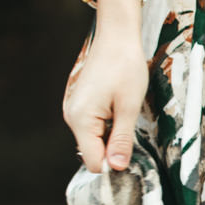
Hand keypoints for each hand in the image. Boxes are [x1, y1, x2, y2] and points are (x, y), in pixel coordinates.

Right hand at [62, 0, 147, 172]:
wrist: (116, 37)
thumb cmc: (125, 67)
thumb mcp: (129, 107)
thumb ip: (122, 139)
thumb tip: (118, 168)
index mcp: (81, 120)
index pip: (94, 162)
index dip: (114, 163)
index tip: (133, 153)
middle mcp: (71, 117)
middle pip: (93, 153)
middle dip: (114, 149)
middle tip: (132, 128)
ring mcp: (73, 111)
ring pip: (94, 140)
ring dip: (112, 136)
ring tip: (125, 113)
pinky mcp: (79, 105)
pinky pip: (93, 128)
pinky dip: (108, 126)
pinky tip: (118, 108)